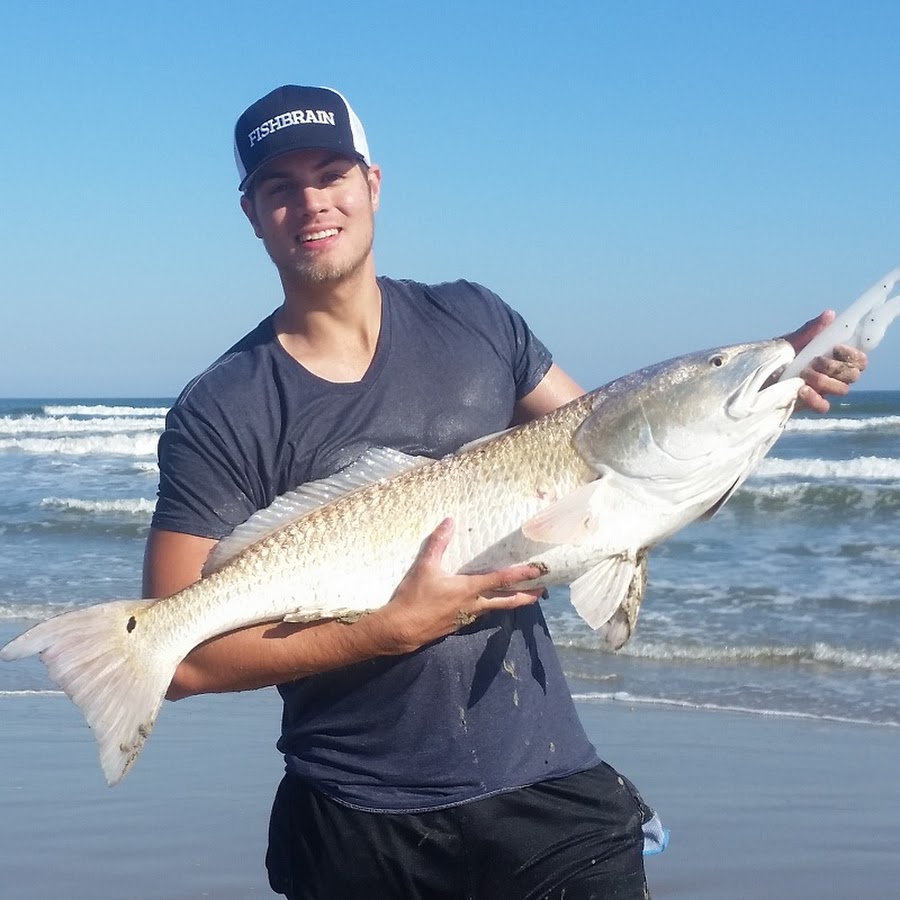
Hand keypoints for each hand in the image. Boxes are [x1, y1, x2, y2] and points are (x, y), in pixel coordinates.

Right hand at [371, 518, 544, 654]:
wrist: (401, 629)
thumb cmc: (413, 598)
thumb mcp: (424, 567)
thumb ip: (438, 543)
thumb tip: (449, 521)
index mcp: (469, 589)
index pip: (501, 580)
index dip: (522, 574)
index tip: (539, 570)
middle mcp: (474, 605)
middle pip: (508, 601)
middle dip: (527, 595)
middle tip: (543, 590)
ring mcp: (467, 617)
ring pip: (496, 608)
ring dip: (511, 602)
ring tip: (523, 596)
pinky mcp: (458, 625)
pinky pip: (482, 614)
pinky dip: (492, 607)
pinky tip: (489, 603)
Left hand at [782, 311, 866, 412]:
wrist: (754, 375)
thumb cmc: (776, 357)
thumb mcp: (791, 342)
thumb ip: (810, 331)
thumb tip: (829, 314)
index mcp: (833, 359)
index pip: (859, 360)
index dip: (854, 355)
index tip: (837, 348)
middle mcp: (832, 375)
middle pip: (853, 375)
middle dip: (837, 367)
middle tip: (816, 360)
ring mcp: (822, 391)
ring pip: (842, 390)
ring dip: (825, 380)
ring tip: (804, 373)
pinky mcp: (809, 404)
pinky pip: (824, 407)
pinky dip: (816, 399)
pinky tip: (802, 389)